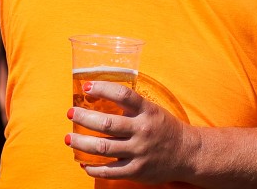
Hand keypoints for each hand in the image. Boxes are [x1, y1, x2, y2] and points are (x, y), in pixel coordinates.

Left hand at [70, 81, 195, 181]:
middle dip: (84, 118)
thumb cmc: (165, 128)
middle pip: (107, 123)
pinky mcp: (137, 170)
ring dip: (82, 143)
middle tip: (70, 113)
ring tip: (69, 138)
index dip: (103, 88)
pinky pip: (110, 171)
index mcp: (147, 111)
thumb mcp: (152, 111)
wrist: (187, 152)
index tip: (86, 86)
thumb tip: (102, 97)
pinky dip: (93, 168)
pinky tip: (84, 164)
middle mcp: (142, 130)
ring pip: (103, 147)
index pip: (123, 95)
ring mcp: (139, 151)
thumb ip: (132, 107)